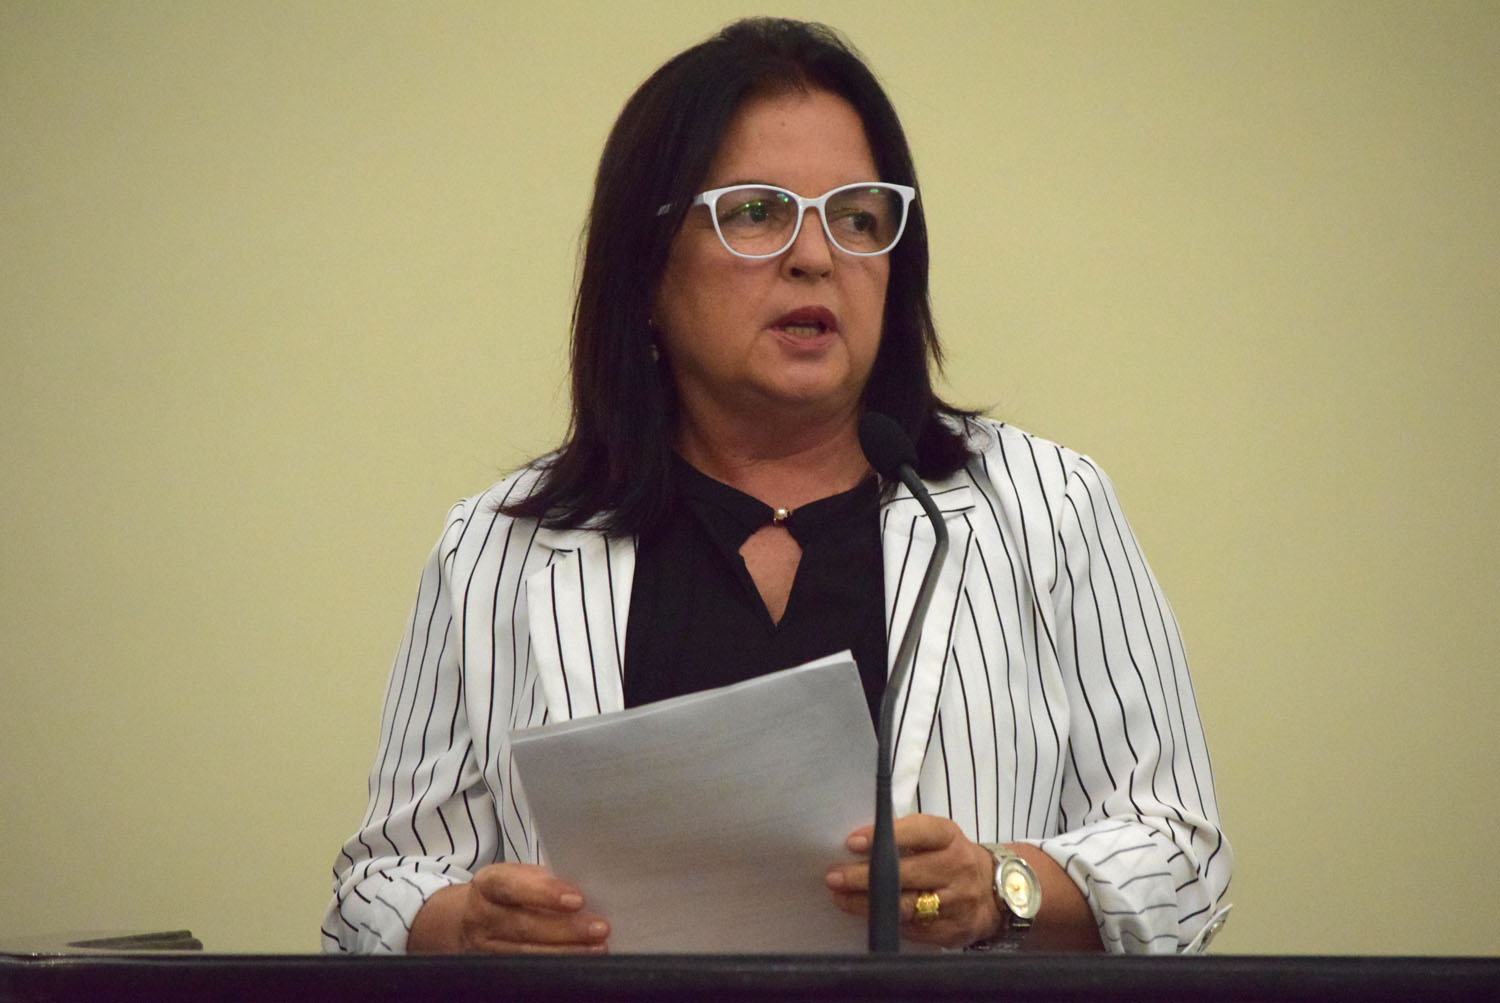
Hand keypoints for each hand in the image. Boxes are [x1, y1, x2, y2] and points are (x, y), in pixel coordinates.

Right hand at [409, 862, 609, 953]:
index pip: (512, 886)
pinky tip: (579, 963)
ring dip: (566, 952)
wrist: (469, 919)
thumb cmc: (509, 893)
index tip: (577, 899)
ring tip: (598, 948)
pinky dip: (556, 968)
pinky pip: (526, 971)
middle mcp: (481, 916)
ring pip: (526, 954)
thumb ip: (544, 881)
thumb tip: (588, 889)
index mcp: (488, 884)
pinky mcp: (492, 969)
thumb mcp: (519, 877)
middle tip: (600, 928)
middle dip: (566, 929)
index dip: (545, 893)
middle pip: (523, 925)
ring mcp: (483, 948)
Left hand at [823, 814, 1000, 947]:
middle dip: (865, 876)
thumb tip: (858, 844)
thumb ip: (906, 837)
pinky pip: (914, 930)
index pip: (919, 832)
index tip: (852, 842)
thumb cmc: (952, 859)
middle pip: (907, 873)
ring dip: (868, 904)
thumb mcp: (939, 838)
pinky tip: (867, 916)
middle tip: (834, 876)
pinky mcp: (953, 931)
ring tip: (840, 898)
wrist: (996, 893)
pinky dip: (887, 923)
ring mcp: (957, 903)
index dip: (885, 836)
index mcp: (950, 838)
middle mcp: (957, 869)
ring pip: (907, 906)